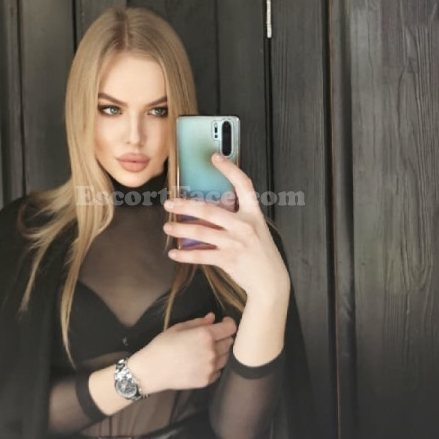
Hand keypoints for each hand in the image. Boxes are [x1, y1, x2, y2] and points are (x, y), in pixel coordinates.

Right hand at [130, 311, 236, 392]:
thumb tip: (213, 318)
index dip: (229, 324)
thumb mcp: (178, 328)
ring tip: (206, 351)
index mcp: (205, 336)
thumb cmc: (162, 345)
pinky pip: (218, 371)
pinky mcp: (206, 381)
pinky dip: (214, 366)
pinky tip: (202, 363)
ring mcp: (210, 368)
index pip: (230, 328)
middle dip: (223, 337)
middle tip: (212, 337)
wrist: (152, 370)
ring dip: (220, 352)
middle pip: (229, 342)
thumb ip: (198, 322)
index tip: (223, 323)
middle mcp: (212, 352)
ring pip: (226, 358)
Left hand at [162, 153, 290, 299]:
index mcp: (253, 213)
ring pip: (202, 232)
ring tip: (167, 228)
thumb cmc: (260, 253)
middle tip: (170, 203)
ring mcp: (236, 243)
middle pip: (210, 210)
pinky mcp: (229, 260)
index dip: (229, 169)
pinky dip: (185, 255)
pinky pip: (202, 255)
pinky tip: (174, 253)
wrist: (270, 281)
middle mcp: (245, 225)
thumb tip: (208, 208)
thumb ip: (237, 216)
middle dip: (186, 206)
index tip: (215, 157)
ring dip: (181, 230)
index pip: (243, 185)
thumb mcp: (256, 228)